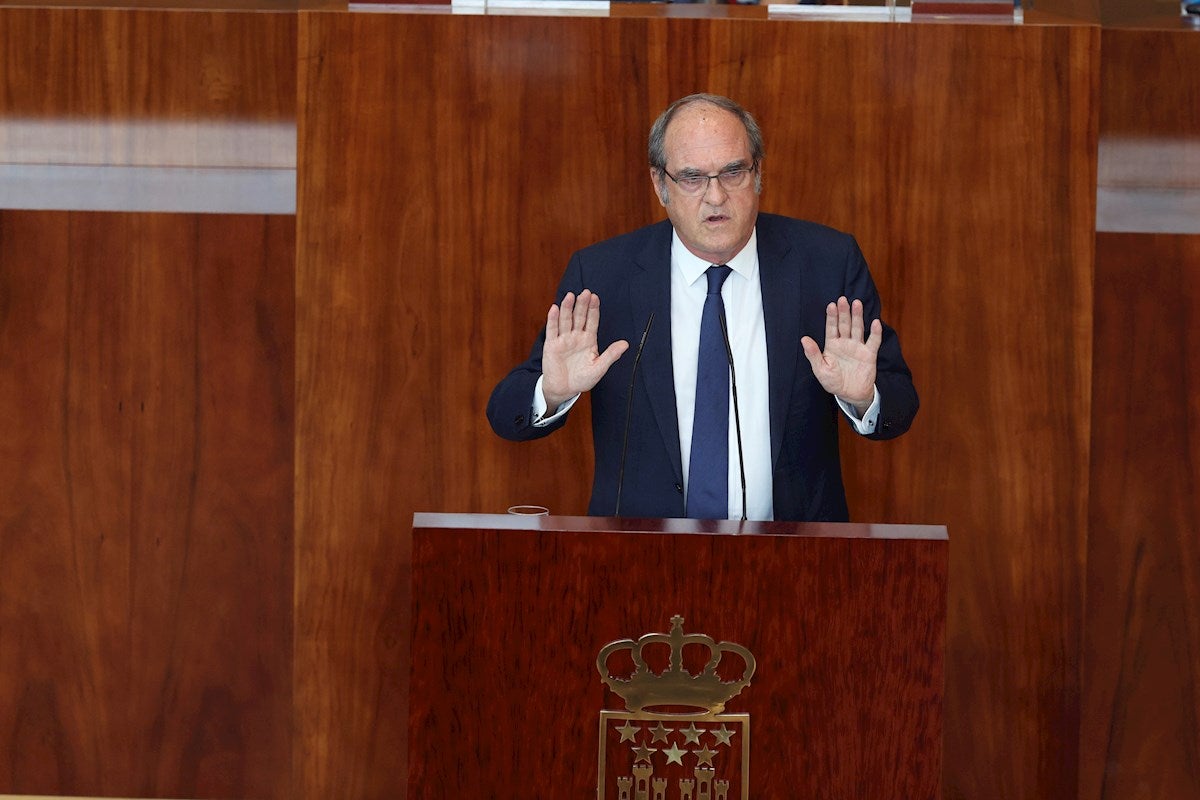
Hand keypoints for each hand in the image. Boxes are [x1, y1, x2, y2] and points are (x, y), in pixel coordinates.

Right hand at [541, 290, 628, 410]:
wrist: (564, 389)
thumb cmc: (582, 379)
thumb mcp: (599, 368)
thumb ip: (611, 355)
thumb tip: (625, 344)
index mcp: (589, 340)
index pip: (592, 321)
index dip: (593, 309)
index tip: (595, 297)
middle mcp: (576, 336)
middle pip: (579, 317)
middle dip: (582, 305)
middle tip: (585, 293)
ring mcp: (563, 339)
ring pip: (565, 320)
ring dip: (567, 308)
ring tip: (570, 296)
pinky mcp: (551, 345)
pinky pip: (552, 330)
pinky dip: (553, 319)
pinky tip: (555, 308)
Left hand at [800, 296, 880, 411]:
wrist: (850, 394)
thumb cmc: (833, 382)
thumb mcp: (820, 369)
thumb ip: (813, 354)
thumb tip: (804, 339)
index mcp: (832, 345)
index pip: (831, 328)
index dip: (831, 317)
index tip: (831, 305)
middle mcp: (845, 343)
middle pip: (844, 324)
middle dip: (843, 312)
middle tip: (842, 299)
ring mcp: (858, 347)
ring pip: (858, 328)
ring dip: (857, 316)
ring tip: (856, 303)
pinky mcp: (869, 354)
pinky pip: (873, 341)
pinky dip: (875, 332)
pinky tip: (875, 322)